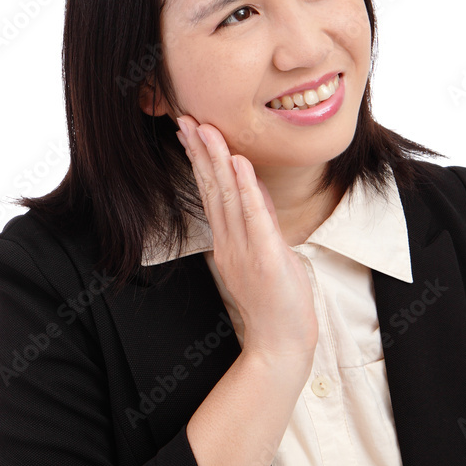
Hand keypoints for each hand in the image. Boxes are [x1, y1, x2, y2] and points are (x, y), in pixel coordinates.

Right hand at [175, 115, 318, 366]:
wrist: (281, 346)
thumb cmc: (276, 302)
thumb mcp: (265, 253)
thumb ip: (257, 219)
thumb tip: (252, 186)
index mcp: (227, 241)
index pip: (210, 192)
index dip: (200, 159)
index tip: (189, 131)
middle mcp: (230, 241)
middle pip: (211, 188)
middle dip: (199, 151)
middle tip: (185, 119)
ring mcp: (245, 249)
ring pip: (227, 197)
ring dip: (217, 160)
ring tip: (207, 130)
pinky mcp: (266, 257)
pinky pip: (254, 217)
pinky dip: (246, 188)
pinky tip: (240, 164)